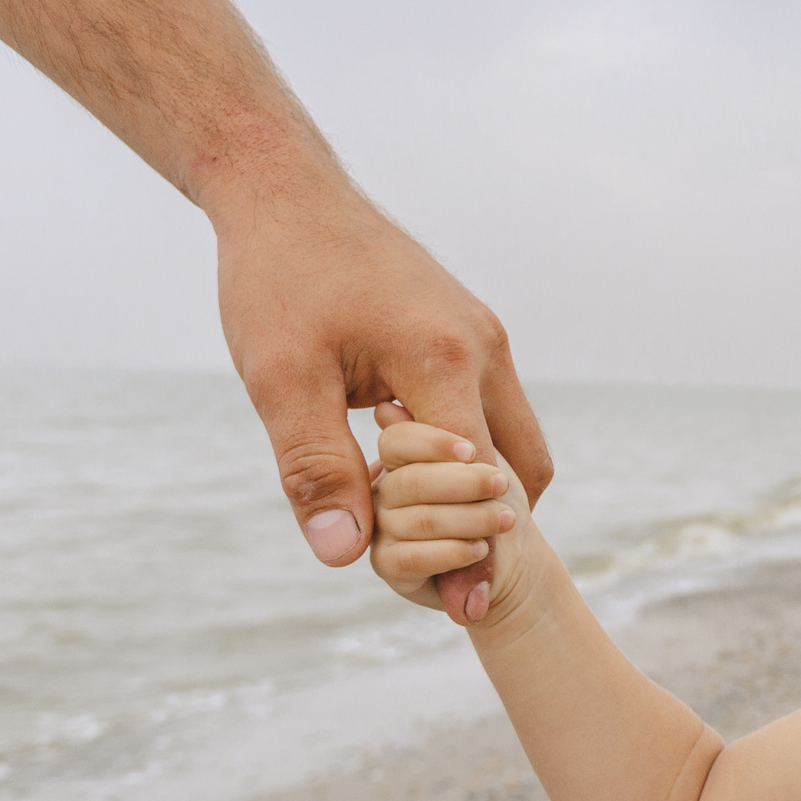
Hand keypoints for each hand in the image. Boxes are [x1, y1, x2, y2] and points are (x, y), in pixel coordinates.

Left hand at [216, 188, 552, 621]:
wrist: (287, 192)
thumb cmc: (279, 279)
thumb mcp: (280, 380)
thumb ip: (315, 468)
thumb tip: (345, 556)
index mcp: (445, 361)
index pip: (479, 483)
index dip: (469, 550)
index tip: (456, 608)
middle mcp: (484, 350)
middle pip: (522, 468)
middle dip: (493, 528)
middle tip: (447, 575)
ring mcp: (484, 337)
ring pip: (512, 439)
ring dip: (478, 489)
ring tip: (423, 528)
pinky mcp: (469, 330)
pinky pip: (490, 409)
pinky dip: (465, 452)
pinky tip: (409, 470)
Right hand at [368, 406, 543, 624]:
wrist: (513, 554)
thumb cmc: (498, 499)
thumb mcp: (486, 457)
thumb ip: (453, 430)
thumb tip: (389, 406)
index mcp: (402, 455)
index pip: (396, 440)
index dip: (433, 445)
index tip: (472, 452)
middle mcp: (382, 489)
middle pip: (410, 481)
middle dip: (465, 484)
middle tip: (501, 486)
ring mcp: (380, 527)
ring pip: (418, 520)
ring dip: (471, 520)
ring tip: (504, 520)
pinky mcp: (387, 565)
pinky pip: (410, 558)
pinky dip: (453, 552)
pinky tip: (481, 548)